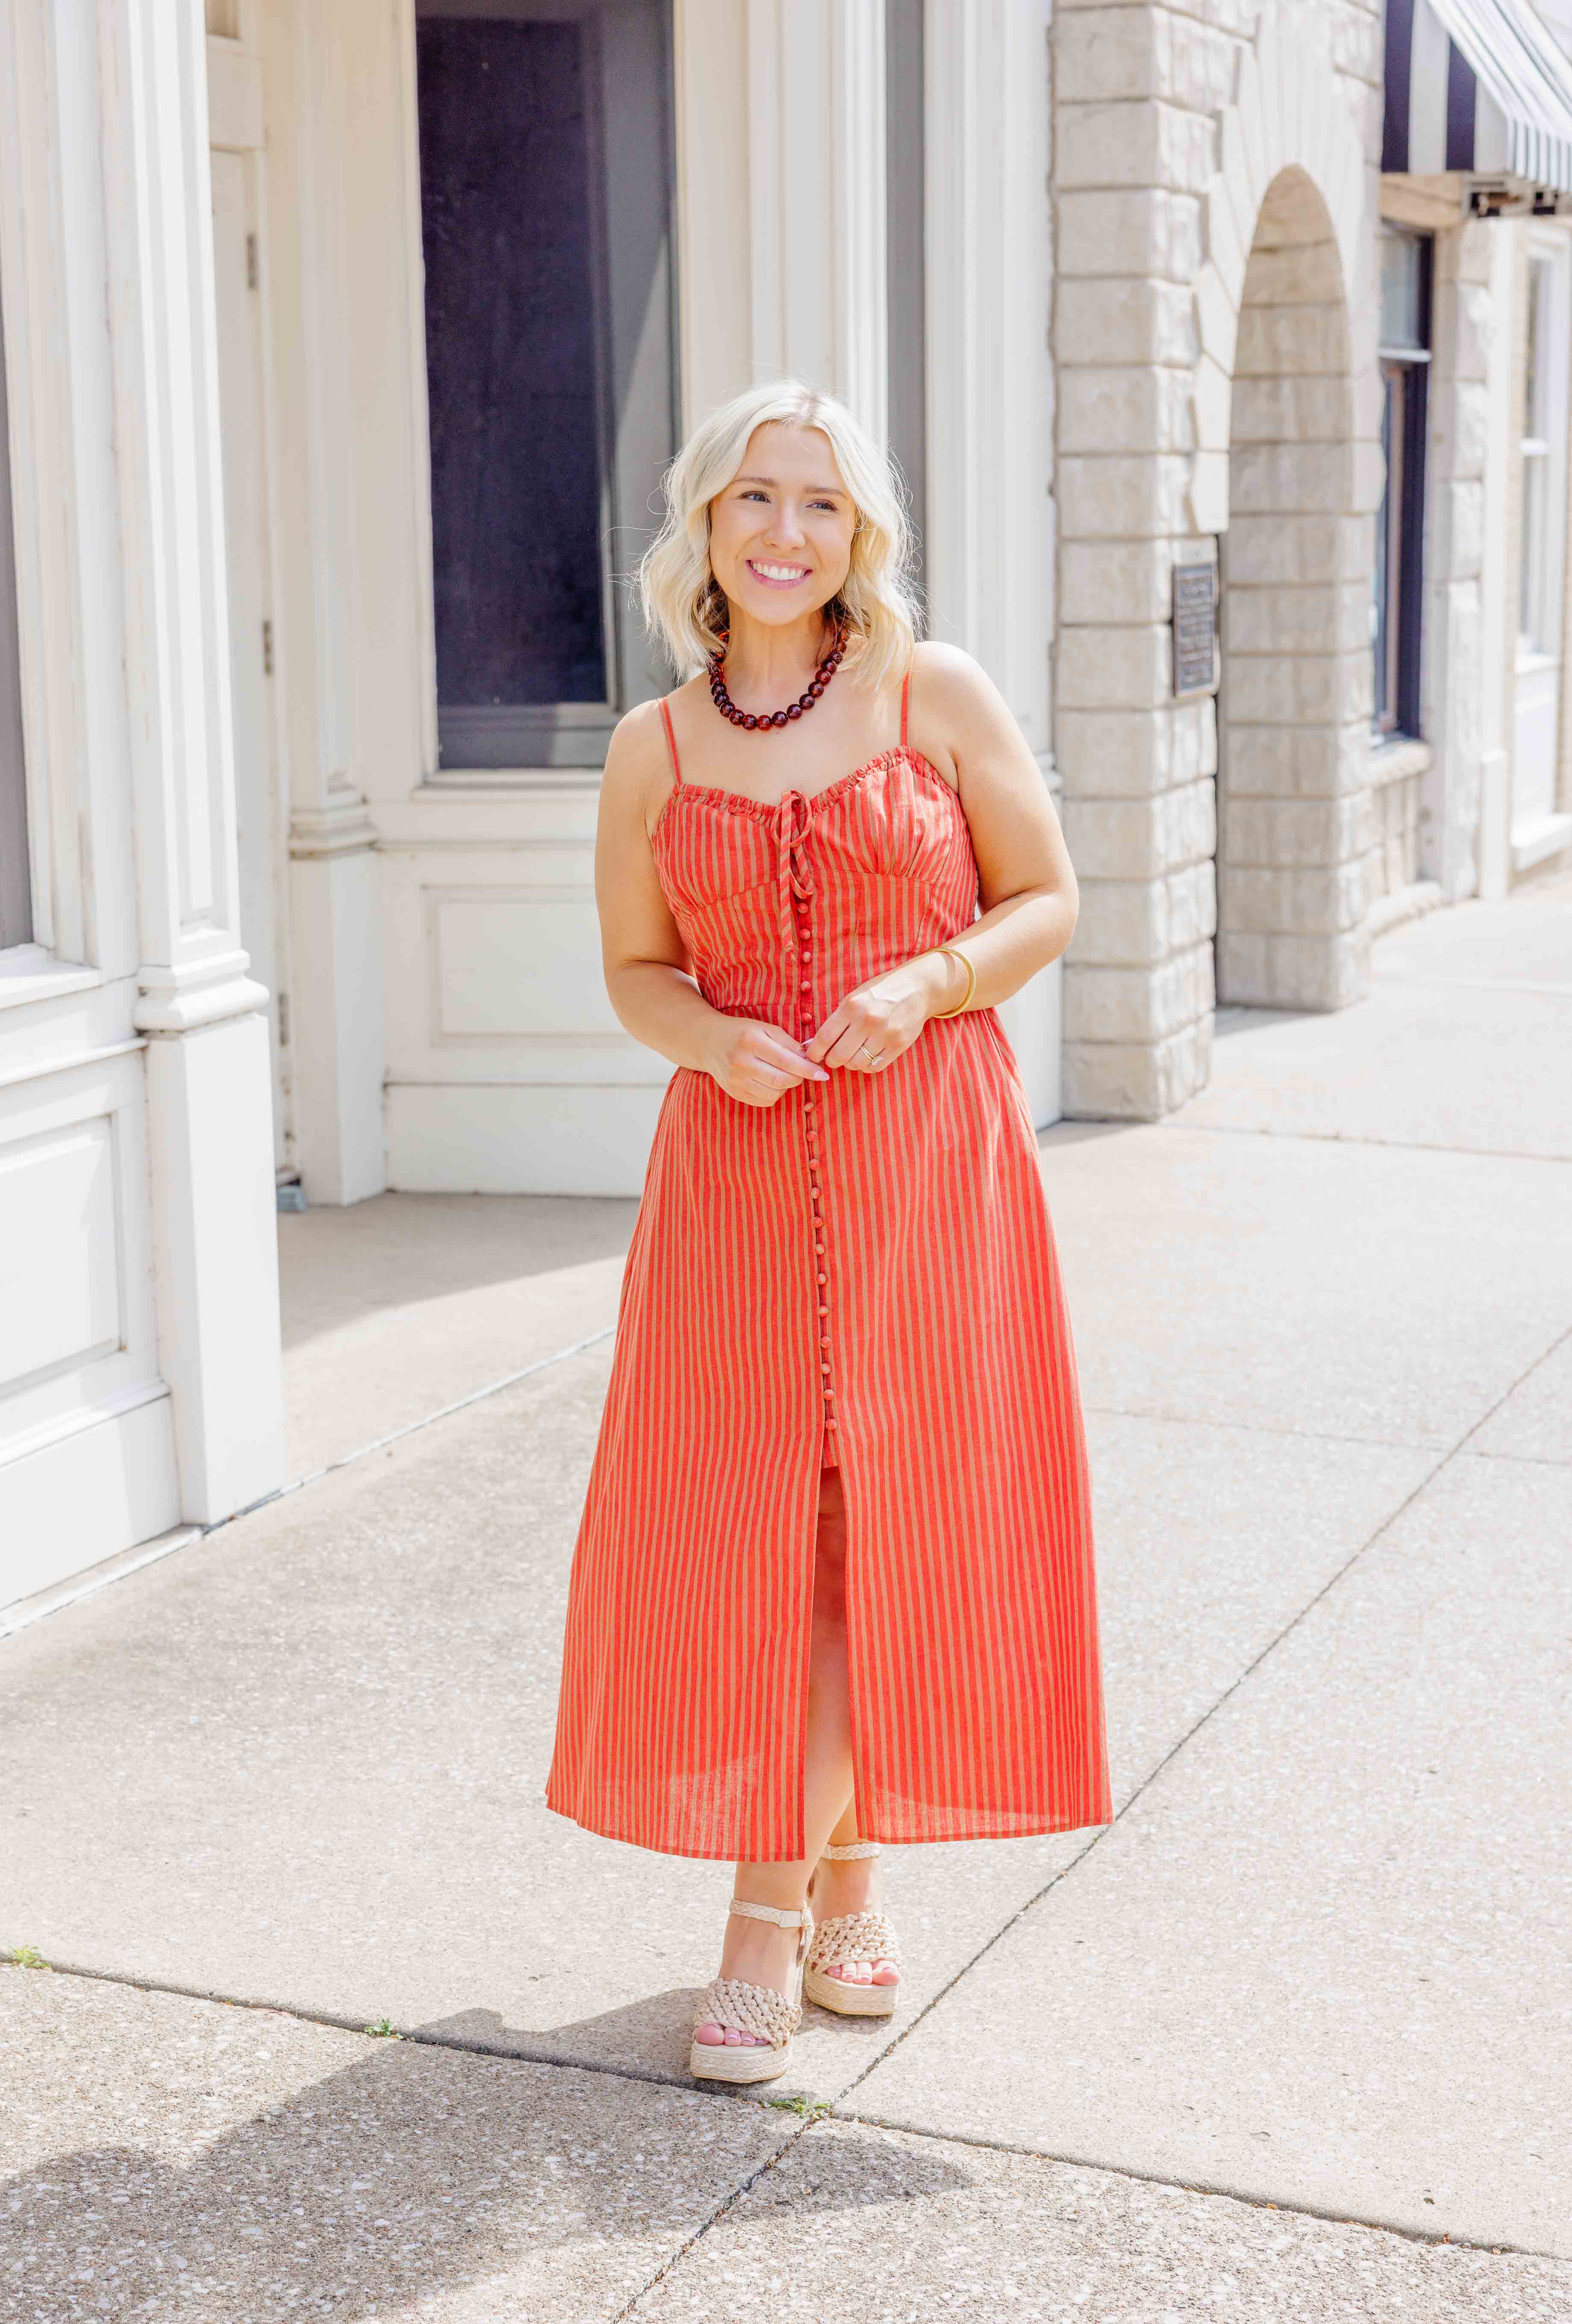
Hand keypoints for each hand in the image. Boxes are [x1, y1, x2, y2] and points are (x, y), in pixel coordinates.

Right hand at [704, 1015, 832, 1107]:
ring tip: (785, 1074)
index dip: (807, 1070)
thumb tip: (811, 1057)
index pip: (786, 1060)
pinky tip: (772, 1082)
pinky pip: (764, 1101)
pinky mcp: (734, 1092)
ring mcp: (736, 1080)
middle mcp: (741, 1062)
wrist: (708, 1042)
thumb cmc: (741, 1032)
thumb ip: (788, 1042)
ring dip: (787, 1087)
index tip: (823, 1074)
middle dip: (799, 1078)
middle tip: (804, 1073)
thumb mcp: (764, 1028)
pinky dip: (775, 1094)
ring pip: (774, 1094)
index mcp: (751, 1041)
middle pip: (781, 1080)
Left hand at [807, 951, 958, 1075]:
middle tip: (832, 1059)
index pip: (824, 1038)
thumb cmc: (881, 992)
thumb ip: (838, 1018)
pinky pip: (875, 1067)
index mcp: (852, 1006)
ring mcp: (885, 1034)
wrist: (917, 987)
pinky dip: (866, 1066)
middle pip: (838, 1056)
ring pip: (856, 1064)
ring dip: (850, 1064)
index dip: (814, 1052)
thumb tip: (817, 1044)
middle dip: (831, 1061)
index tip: (812, 1056)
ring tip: (852, 1056)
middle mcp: (867, 1020)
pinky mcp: (899, 1044)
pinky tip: (867, 1058)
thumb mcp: (855, 997)